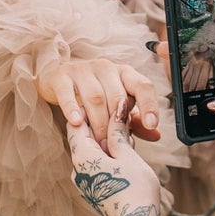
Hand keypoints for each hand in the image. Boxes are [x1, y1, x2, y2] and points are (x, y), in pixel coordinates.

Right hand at [37, 58, 162, 143]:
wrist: (59, 78)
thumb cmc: (94, 94)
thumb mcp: (116, 106)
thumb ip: (134, 120)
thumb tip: (155, 135)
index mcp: (124, 73)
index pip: (142, 85)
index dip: (149, 104)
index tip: (152, 124)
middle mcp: (106, 68)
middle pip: (117, 96)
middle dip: (117, 124)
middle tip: (114, 147)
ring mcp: (83, 70)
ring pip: (95, 97)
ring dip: (98, 123)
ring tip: (98, 144)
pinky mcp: (62, 76)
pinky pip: (68, 93)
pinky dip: (73, 108)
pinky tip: (77, 122)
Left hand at [69, 116, 161, 215]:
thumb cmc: (135, 189)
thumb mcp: (129, 155)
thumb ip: (118, 132)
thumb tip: (117, 110)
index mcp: (82, 157)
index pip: (76, 123)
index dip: (90, 110)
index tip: (107, 103)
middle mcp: (76, 169)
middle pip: (83, 139)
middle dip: (101, 127)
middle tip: (123, 120)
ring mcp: (83, 182)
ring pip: (90, 153)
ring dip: (106, 143)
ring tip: (127, 140)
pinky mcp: (91, 191)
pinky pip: (94, 167)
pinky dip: (106, 158)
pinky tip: (124, 158)